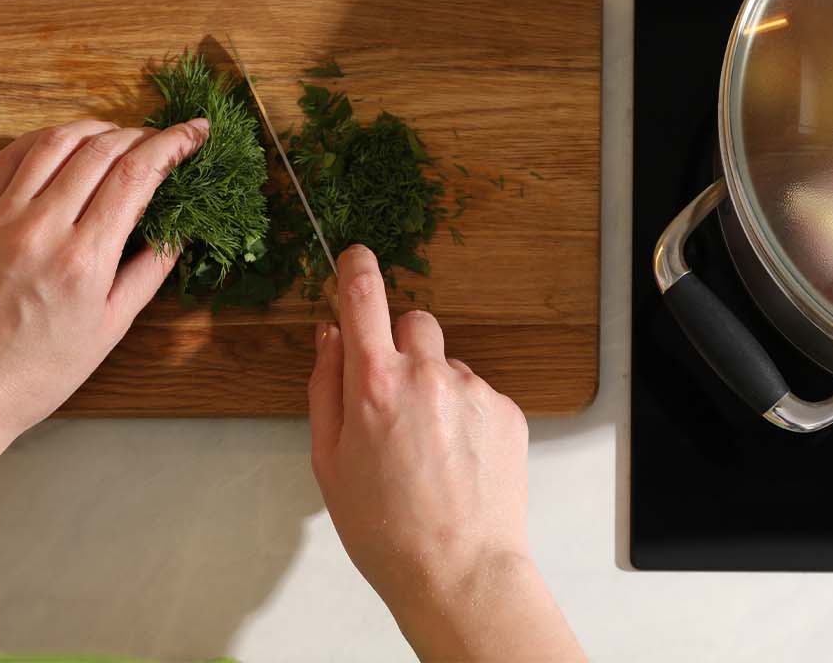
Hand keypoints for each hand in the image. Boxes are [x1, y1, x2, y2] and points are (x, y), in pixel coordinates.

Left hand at [0, 118, 208, 442]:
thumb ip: (146, 274)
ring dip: (94, 128)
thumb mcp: (107, 331)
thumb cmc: (34, 374)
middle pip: (100, 150)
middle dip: (140, 134)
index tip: (194, 132)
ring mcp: (1, 219)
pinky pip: (10, 158)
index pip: (136, 175)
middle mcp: (42, 228)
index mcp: (84, 260)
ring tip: (116, 135)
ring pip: (54, 142)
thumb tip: (176, 233)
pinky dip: (42, 139)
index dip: (171, 144)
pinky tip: (61, 144)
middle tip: (161, 139)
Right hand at [309, 245, 582, 662]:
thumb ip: (325, 386)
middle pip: (412, 321)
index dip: (356, 267)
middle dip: (399, 347)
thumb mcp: (329, 460)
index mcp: (374, 384)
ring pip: (446, 362)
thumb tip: (330, 334)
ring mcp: (472, 390)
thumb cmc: (385, 528)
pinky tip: (456, 460)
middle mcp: (426, 374)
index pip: (364, 294)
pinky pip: (477, 392)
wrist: (459, 571)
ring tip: (428, 448)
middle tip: (391, 399)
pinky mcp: (507, 409)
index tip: (355, 259)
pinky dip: (464, 414)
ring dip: (434, 386)